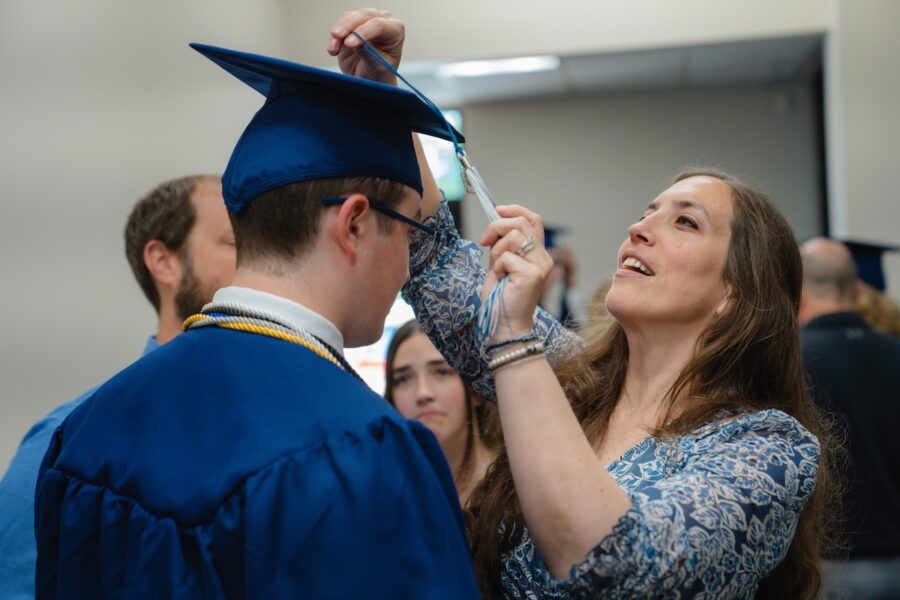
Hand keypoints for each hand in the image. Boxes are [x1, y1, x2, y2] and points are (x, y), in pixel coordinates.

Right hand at [326, 8, 403, 84]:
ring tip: (333, 49)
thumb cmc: (380, 74)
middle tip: (337, 36)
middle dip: (348, 26)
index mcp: (395, 30)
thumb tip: (358, 45)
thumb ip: (370, 56)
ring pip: (349, 18)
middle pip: (364, 16)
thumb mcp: (378, 69)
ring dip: (339, 33)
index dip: (364, 32)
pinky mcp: (351, 26)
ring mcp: (366, 21)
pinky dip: (334, 38)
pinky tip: (332, 50)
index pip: (379, 25)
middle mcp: (382, 21)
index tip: (350, 43)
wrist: (370, 79)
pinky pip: (340, 26)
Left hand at [479, 205, 553, 341]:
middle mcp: (544, 258)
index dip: (515, 210)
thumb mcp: (500, 263)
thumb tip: (495, 219)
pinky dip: (496, 266)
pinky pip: (506, 256)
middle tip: (484, 242)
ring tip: (496, 268)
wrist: (504, 326)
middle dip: (496, 227)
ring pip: (513, 236)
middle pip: (521, 222)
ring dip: (496, 250)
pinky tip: (500, 280)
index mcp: (538, 254)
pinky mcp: (532, 274)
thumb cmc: (501, 298)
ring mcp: (540, 266)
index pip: (533, 219)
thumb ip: (503, 243)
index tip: (496, 211)